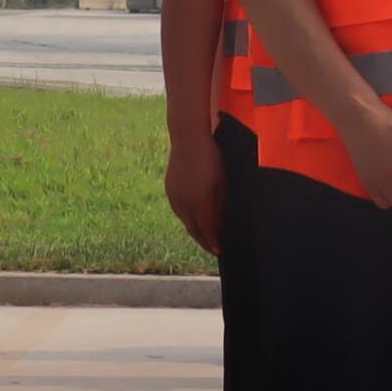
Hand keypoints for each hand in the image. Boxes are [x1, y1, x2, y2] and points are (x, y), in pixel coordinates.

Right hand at [165, 121, 226, 255]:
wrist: (188, 139)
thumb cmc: (211, 158)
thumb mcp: (221, 182)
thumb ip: (220, 204)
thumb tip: (220, 223)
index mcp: (200, 202)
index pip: (206, 229)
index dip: (212, 242)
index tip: (219, 251)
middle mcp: (184, 203)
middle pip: (194, 230)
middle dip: (204, 241)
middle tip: (213, 249)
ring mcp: (175, 197)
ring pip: (185, 221)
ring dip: (195, 231)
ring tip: (205, 237)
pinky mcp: (170, 191)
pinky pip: (179, 211)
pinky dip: (188, 219)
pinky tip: (194, 220)